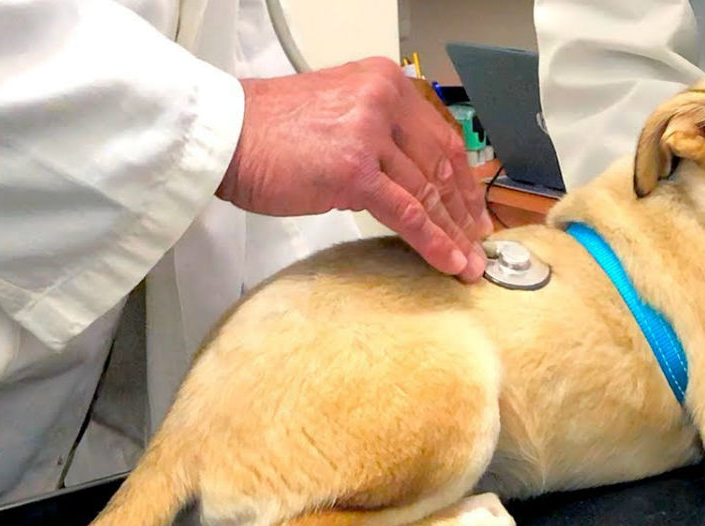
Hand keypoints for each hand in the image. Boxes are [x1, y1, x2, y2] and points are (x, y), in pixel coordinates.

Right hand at [216, 57, 490, 280]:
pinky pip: (406, 214)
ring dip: (454, 234)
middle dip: (463, 212)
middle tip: (479, 242)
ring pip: (427, 192)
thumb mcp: (339, 112)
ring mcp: (369, 135)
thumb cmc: (271, 131)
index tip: (473, 209)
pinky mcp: (354, 171)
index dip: (463, 180)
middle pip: (441, 165)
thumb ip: (379, 133)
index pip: (441, 137)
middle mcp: (383, 101)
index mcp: (384, 82)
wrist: (225, 135)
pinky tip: (450, 262)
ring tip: (469, 263)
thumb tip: (413, 177)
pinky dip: (433, 242)